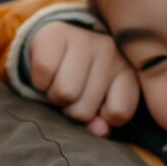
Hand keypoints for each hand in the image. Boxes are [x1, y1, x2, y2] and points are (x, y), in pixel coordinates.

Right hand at [29, 21, 139, 136]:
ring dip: (54, 96)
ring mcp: (84, 39)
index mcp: (127, 70)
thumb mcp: (98, 99)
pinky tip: (48, 72)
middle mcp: (110, 50)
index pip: (119, 112)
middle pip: (84, 109)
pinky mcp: (55, 35)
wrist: (57, 40)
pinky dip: (39, 81)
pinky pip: (43, 74)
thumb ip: (102, 120)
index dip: (102, 118)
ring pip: (64, 93)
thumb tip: (99, 131)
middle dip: (70, 109)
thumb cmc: (82, 77)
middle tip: (71, 91)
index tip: (97, 106)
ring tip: (59, 82)